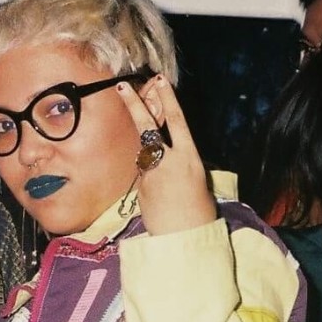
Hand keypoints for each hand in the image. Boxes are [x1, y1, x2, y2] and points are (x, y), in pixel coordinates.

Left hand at [115, 75, 216, 236]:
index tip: (160, 81)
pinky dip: (151, 183)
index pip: (177, 121)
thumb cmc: (199, 213)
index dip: (168, 99)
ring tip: (167, 184)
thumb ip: (181, 163)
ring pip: (145, 156)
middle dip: (134, 105)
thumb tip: (169, 157)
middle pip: (147, 127)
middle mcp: (168, 161)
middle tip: (122, 85)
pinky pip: (144, 177)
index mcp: (189, 158)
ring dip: (150, 160)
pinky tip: (161, 200)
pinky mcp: (140, 189)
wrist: (184, 240)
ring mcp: (150, 174)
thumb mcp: (199, 182)